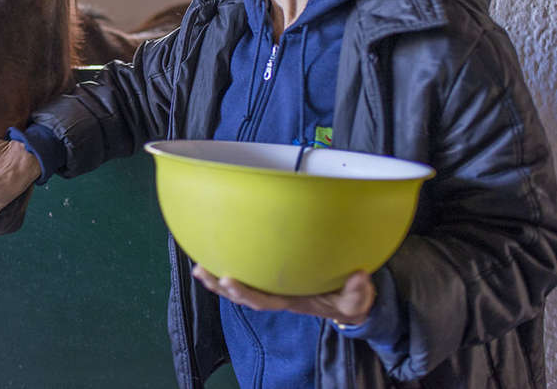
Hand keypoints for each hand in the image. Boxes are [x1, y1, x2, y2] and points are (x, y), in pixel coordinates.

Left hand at [192, 266, 375, 325]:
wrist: (347, 300)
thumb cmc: (346, 298)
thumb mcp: (356, 299)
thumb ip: (357, 291)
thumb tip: (359, 277)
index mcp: (290, 300)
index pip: (263, 299)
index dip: (244, 292)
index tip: (228, 280)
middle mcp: (276, 295)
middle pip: (243, 295)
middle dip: (222, 287)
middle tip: (205, 272)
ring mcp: (273, 287)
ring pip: (241, 287)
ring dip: (217, 279)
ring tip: (198, 268)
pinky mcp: (272, 276)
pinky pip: (247, 273)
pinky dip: (229, 266)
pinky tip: (214, 256)